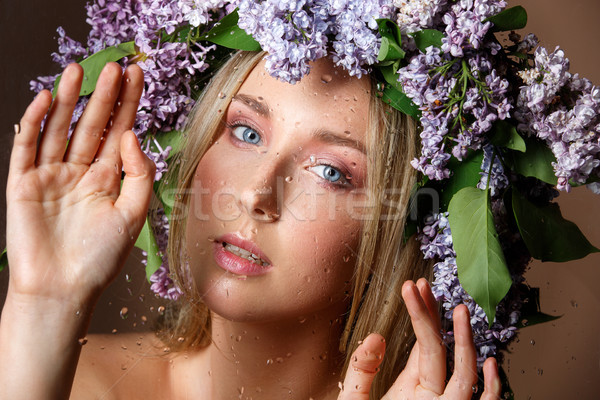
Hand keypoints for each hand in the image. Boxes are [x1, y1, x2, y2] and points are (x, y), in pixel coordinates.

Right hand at [6, 62, 154, 303]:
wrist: (63, 288)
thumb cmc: (100, 257)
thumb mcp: (133, 214)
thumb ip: (138, 174)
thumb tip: (132, 135)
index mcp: (108, 178)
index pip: (120, 132)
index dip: (128, 104)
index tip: (137, 75)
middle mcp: (80, 172)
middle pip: (92, 125)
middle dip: (104, 96)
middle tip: (115, 66)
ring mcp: (51, 175)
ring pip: (60, 129)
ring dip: (69, 100)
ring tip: (79, 70)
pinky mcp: (24, 183)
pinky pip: (27, 147)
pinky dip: (34, 123)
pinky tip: (46, 100)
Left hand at [338, 279, 501, 398]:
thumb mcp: (355, 398)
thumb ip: (360, 369)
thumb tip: (375, 336)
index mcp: (412, 383)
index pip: (423, 342)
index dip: (422, 313)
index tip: (416, 286)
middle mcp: (431, 392)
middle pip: (439, 349)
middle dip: (434, 317)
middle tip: (426, 286)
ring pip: (461, 373)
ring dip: (463, 342)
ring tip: (458, 311)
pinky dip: (490, 389)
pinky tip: (488, 364)